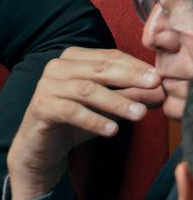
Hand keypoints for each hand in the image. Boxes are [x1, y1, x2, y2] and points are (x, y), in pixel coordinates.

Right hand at [7, 47, 163, 198]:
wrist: (42, 144)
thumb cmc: (74, 120)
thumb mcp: (106, 107)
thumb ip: (128, 96)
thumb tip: (158, 92)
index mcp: (73, 59)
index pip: (108, 56)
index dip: (134, 66)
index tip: (158, 77)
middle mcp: (57, 67)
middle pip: (99, 69)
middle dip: (129, 77)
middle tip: (155, 86)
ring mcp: (47, 85)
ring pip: (86, 89)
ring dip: (116, 102)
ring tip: (139, 114)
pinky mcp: (41, 106)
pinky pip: (70, 110)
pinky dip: (93, 120)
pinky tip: (111, 130)